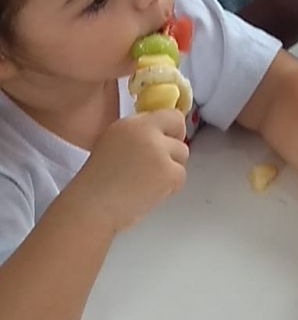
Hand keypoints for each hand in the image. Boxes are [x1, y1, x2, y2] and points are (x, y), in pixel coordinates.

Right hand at [73, 109, 187, 232]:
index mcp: (131, 123)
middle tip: (159, 164)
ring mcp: (159, 151)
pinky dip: (170, 186)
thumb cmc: (98, 181)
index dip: (171, 128)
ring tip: (149, 181)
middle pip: (179, 132)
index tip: (168, 138)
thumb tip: (158, 133)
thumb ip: (137, 132)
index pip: (170, 114)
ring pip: (182, 155)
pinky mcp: (168, 173)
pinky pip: (180, 176)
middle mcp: (147, 132)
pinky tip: (150, 192)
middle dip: (172, 148)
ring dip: (171, 168)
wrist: (93, 206)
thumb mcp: (112, 141)